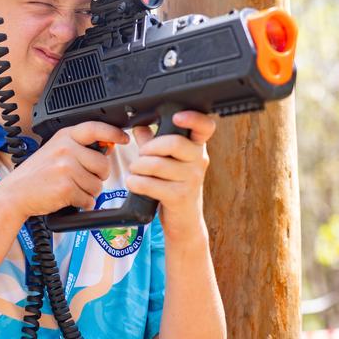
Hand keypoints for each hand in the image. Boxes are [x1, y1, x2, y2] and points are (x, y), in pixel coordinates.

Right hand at [0, 122, 128, 219]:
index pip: (95, 128)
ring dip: (88, 192)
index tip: (124, 138)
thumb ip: (79, 148)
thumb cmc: (35, 175)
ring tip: (69, 188)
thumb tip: (108, 146)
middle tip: (79, 179)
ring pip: (98, 185)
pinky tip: (66, 198)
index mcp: (64, 136)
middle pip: (103, 164)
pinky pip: (89, 199)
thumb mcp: (55, 151)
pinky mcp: (66, 187)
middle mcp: (66, 149)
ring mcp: (66, 167)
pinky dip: (81, 203)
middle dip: (97, 176)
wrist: (14, 195)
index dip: (113, 133)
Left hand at [126, 111, 215, 244]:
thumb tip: (139, 125)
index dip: (193, 118)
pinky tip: (133, 182)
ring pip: (157, 164)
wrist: (184, 221)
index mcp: (196, 147)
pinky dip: (136, 182)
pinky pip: (151, 184)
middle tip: (141, 155)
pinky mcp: (180, 197)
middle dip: (148, 148)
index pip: (205, 127)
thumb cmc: (174, 186)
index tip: (177, 117)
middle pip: (174, 142)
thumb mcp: (166, 161)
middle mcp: (198, 161)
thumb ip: (153, 142)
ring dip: (138, 166)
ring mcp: (192, 179)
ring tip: (134, 171)